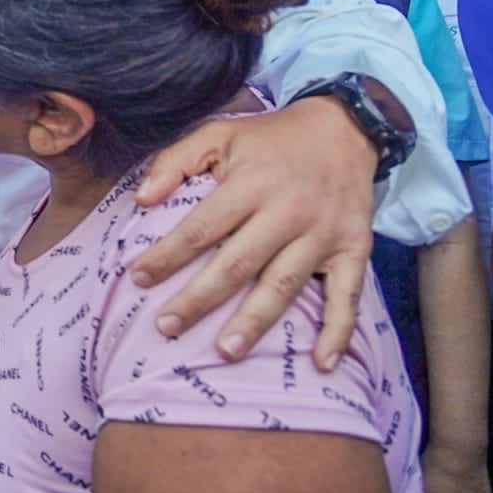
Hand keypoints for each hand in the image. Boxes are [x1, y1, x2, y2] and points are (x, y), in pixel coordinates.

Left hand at [130, 97, 376, 369]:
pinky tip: (322, 364)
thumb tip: (140, 199)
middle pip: (237, 265)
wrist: (346, 128)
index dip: (167, 256)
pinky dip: (338, 332)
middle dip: (199, 299)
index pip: (201, 228)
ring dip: (254, 322)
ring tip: (225, 352)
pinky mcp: (354, 249)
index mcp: (251, 184)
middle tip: (167, 327)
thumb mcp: (219, 133)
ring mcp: (323, 235)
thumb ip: (175, 161)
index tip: (137, 278)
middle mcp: (287, 212)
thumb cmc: (270, 138)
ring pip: (283, 285)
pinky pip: (348, 296)